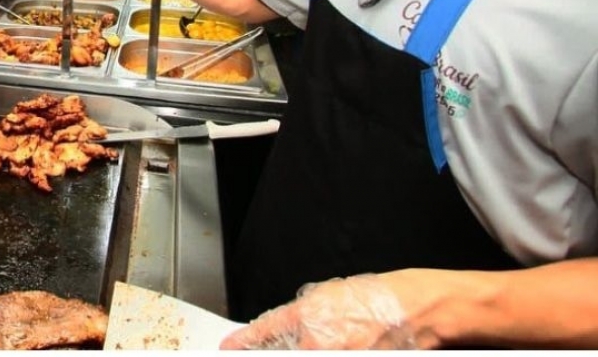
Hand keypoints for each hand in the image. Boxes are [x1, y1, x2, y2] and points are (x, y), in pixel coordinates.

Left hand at [220, 274, 419, 349]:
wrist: (416, 310)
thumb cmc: (378, 298)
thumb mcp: (328, 295)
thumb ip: (300, 315)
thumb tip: (279, 330)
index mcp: (307, 319)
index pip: (263, 334)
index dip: (243, 343)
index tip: (229, 348)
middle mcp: (316, 346)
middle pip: (281, 353)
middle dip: (270, 351)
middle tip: (262, 350)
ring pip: (299, 356)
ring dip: (300, 351)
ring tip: (321, 341)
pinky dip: (320, 353)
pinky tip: (331, 347)